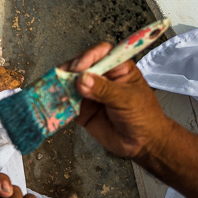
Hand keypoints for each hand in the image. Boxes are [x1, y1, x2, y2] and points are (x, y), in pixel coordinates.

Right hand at [63, 42, 171, 160]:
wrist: (142, 144)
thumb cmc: (144, 117)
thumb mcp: (127, 99)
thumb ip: (104, 89)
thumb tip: (83, 79)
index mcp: (117, 69)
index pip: (100, 53)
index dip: (88, 56)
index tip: (79, 67)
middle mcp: (101, 78)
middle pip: (80, 66)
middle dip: (69, 71)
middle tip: (62, 78)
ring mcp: (90, 93)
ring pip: (70, 84)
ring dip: (60, 86)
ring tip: (54, 90)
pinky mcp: (81, 109)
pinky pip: (67, 103)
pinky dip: (59, 102)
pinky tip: (56, 103)